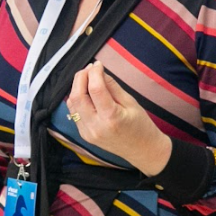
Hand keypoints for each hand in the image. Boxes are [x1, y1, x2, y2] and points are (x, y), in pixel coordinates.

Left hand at [65, 61, 171, 175]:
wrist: (143, 151)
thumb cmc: (141, 126)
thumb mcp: (131, 102)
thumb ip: (112, 86)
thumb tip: (99, 72)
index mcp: (111, 118)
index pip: (95, 89)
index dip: (94, 72)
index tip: (98, 64)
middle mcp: (96, 127)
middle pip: (78, 96)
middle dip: (80, 78)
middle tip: (89, 68)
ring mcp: (88, 133)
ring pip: (72, 104)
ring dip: (76, 88)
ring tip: (87, 78)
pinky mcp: (84, 135)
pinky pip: (74, 113)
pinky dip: (77, 100)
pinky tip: (85, 93)